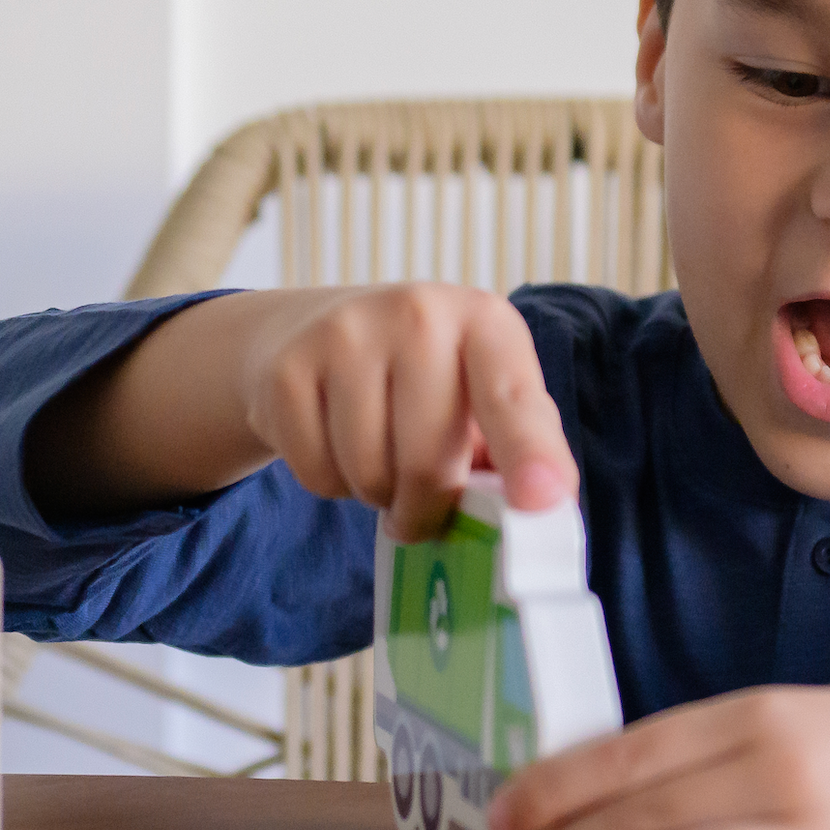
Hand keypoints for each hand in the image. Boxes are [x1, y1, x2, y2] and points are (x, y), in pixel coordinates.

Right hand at [232, 285, 576, 541]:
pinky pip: (316, 473)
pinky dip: (329, 484)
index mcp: (485, 322)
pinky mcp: (287, 368)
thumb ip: (519, 446)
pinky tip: (335, 446)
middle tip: (421, 510)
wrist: (313, 329)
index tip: (541, 501)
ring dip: (376, 496)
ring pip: (368, 474)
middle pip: (427, 462)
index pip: (512, 397)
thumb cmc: (422, 379)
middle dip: (426, 510)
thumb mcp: (481, 393)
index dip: (529, 453)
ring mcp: (345, 334)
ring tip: (379, 464)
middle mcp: (418, 314)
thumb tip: (540, 515)